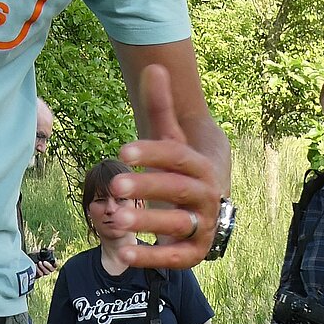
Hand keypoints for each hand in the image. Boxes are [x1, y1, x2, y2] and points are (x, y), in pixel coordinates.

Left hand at [112, 64, 222, 269]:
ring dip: (148, 221)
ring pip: (177, 224)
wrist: (209, 207)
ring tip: (118, 219)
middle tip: (114, 186)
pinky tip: (124, 254)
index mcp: (201, 165)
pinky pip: (176, 258)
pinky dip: (152, 258)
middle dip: (148, 187)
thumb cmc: (182, 170)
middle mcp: (207, 196)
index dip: (152, 153)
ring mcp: (203, 226)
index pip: (178, 157)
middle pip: (178, 189)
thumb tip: (153, 65)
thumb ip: (161, 107)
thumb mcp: (171, 139)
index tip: (121, 152)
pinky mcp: (194, 252)